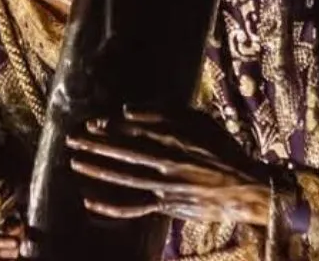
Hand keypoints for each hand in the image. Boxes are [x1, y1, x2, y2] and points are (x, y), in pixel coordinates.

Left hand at [66, 106, 271, 226]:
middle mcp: (167, 162)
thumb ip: (163, 114)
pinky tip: (89, 200)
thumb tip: (126, 111)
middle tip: (72, 139)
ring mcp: (165, 187)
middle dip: (95, 145)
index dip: (110, 127)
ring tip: (74, 162)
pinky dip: (110, 206)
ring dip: (97, 169)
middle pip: (123, 151)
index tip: (92, 124)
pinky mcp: (166, 206)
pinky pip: (133, 208)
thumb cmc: (222, 150)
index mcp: (175, 139)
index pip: (134, 131)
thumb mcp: (198, 120)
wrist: (246, 188)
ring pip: (123, 178)